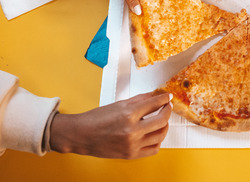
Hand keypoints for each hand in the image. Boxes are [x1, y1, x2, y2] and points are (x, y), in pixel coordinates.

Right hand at [49, 92, 171, 158]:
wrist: (81, 135)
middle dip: (168, 110)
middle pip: (162, 120)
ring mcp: (132, 144)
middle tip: (167, 107)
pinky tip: (154, 134)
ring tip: (162, 120)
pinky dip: (158, 141)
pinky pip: (154, 149)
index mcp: (128, 114)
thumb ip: (139, 100)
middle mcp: (132, 130)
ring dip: (165, 125)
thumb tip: (155, 95)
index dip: (164, 99)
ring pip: (160, 135)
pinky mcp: (131, 155)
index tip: (168, 97)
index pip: (154, 104)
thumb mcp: (119, 104)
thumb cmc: (96, 119)